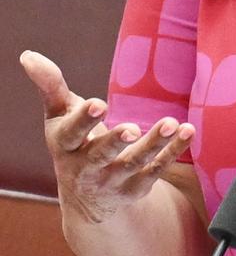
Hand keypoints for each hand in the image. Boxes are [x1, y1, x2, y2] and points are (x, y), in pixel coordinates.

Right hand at [19, 50, 194, 222]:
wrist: (87, 200)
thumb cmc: (73, 143)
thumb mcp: (58, 117)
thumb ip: (50, 87)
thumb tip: (27, 55)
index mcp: (66, 146)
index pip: (72, 134)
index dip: (83, 120)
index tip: (98, 104)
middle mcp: (88, 167)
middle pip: (102, 154)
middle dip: (115, 141)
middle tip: (131, 129)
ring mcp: (114, 179)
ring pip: (135, 162)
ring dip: (154, 143)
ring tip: (171, 123)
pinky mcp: (138, 186)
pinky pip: (157, 168)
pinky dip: (174, 150)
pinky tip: (188, 131)